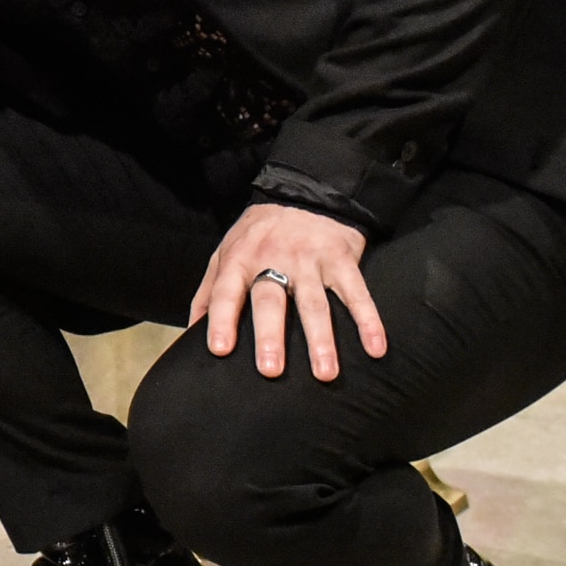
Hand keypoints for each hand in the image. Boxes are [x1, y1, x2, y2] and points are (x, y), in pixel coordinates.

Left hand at [190, 203, 387, 382]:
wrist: (305, 192)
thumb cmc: (258, 235)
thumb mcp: (226, 252)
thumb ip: (208, 293)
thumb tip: (190, 334)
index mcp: (240, 259)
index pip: (226, 292)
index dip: (221, 320)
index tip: (219, 350)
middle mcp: (274, 259)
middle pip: (271, 300)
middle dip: (270, 335)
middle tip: (271, 371)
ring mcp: (310, 259)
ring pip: (315, 302)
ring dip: (322, 339)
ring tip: (325, 373)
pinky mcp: (342, 258)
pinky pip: (357, 292)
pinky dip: (369, 320)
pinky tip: (376, 348)